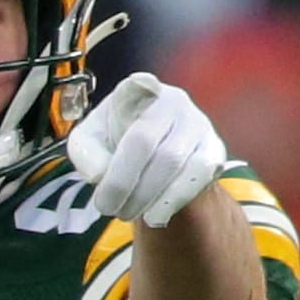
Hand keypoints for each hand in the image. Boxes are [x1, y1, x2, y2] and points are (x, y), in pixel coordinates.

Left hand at [67, 72, 225, 227]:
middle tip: (106, 208)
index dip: (140, 86)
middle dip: (122, 180)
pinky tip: (155, 215)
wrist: (150, 165)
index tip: (140, 85)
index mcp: (136, 90)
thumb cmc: (112, 145)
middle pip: (145, 139)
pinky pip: (197, 176)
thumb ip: (85, 153)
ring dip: (146, 194)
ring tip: (126, 213)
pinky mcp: (214, 150)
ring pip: (173, 161)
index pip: (138, 85)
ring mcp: (197, 124)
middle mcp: (172, 100)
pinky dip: (173, 199)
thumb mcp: (88, 146)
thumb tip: (101, 173)